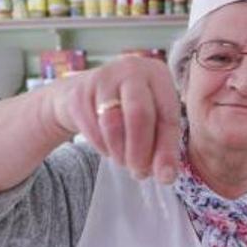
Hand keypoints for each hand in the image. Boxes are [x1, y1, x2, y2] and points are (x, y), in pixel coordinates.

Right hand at [50, 55, 180, 183]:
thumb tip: (166, 177)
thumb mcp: (153, 122)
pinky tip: (108, 148)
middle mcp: (131, 68)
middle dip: (140, 152)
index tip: (164, 177)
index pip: (167, 115)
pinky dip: (102, 147)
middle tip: (140, 173)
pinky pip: (92, 129)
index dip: (167, 150)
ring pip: (113, 124)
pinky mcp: (79, 93)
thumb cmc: (129, 109)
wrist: (83, 95)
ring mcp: (102, 78)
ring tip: (124, 161)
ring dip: (120, 152)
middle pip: (139, 115)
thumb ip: (164, 148)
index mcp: (157, 74)